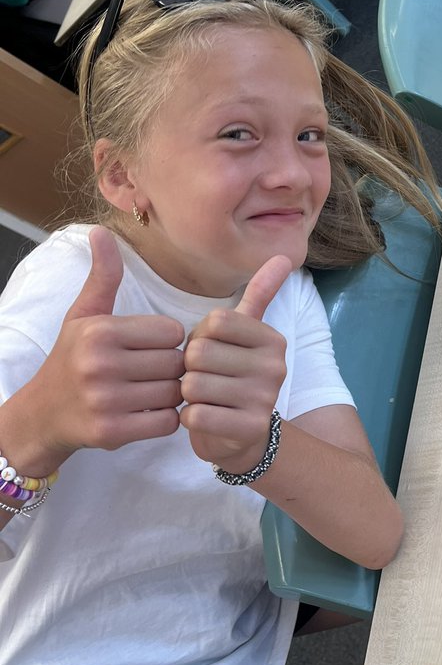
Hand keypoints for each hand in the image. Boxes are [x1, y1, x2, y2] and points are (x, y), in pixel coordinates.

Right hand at [35, 227, 184, 453]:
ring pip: (175, 393)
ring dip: (170, 394)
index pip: (172, 331)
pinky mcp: (113, 433)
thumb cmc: (72, 359)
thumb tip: (101, 231)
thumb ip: (103, 276)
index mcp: (101, 331)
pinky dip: (164, 419)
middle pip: (176, 363)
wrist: (43, 414)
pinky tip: (147, 412)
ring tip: (152, 390)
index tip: (151, 346)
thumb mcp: (83, 315)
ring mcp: (106, 401)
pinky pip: (167, 423)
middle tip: (155, 372)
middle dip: (171, 368)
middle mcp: (101, 364)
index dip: (168, 340)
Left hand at [179, 257, 291, 472]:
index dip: (200, 338)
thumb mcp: (247, 334)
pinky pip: (193, 415)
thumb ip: (261, 295)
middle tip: (206, 379)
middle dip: (190, 369)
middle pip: (199, 354)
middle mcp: (274, 367)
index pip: (214, 322)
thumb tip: (284, 256)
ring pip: (192, 385)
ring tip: (206, 399)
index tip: (212, 353)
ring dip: (188, 395)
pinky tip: (205, 418)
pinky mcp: (247, 429)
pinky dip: (188, 418)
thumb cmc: (234, 377)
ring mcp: (263, 400)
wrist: (244, 437)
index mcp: (272, 339)